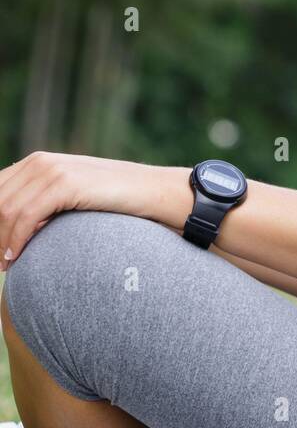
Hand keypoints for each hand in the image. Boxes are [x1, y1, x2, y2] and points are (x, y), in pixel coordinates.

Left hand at [0, 152, 189, 269]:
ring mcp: (52, 169)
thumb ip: (43, 207)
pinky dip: (15, 240)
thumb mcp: (71, 200)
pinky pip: (25, 215)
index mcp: (36, 163)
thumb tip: (13, 233)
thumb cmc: (114, 202)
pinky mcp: (65, 183)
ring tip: (4, 266)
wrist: (152, 192)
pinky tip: (15, 258)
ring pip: (5, 210)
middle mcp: (39, 162)